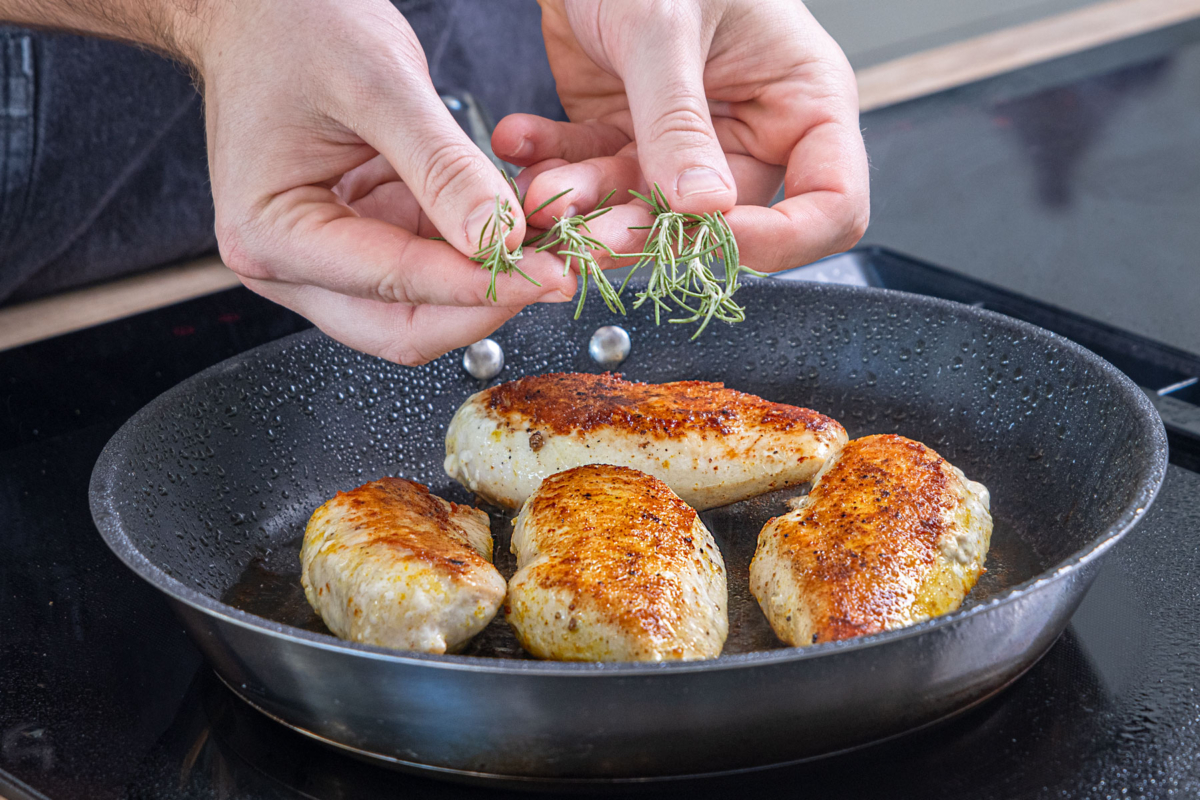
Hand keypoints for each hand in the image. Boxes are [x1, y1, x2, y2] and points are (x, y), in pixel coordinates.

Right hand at [185, 0, 574, 363]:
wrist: (262, 4)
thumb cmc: (294, 24)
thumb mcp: (380, 85)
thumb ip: (442, 168)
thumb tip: (498, 241)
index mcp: (270, 232)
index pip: (395, 283)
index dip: (481, 286)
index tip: (549, 276)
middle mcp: (285, 261)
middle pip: (402, 327)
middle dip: (483, 306)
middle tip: (556, 277)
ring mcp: (320, 258)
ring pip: (417, 309)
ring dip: (483, 287)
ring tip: (545, 251)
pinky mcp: (355, 240)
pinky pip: (423, 270)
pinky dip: (470, 258)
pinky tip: (514, 233)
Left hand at [493, 0, 868, 271]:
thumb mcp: (664, 28)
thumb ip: (678, 120)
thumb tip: (703, 207)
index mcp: (802, 102)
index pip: (831, 206)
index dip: (779, 240)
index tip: (710, 234)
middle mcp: (751, 132)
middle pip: (718, 223)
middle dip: (647, 228)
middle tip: (589, 229)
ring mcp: (686, 143)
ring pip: (645, 210)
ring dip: (587, 204)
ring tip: (540, 187)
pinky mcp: (629, 139)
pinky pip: (595, 177)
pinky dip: (556, 167)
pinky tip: (523, 142)